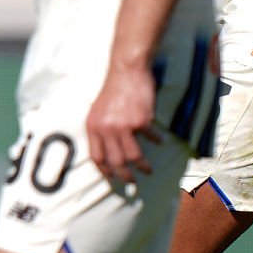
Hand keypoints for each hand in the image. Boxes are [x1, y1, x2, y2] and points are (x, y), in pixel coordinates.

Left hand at [85, 61, 159, 183]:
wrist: (127, 70)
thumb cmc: (114, 89)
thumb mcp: (98, 110)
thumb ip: (101, 130)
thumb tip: (109, 153)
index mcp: (93, 127)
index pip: (96, 157)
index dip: (105, 171)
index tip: (113, 179)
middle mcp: (106, 129)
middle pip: (116, 161)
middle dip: (125, 176)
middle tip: (132, 183)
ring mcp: (123, 126)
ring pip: (134, 156)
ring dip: (143, 166)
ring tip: (149, 170)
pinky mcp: (141, 121)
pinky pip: (149, 137)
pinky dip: (155, 140)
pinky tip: (159, 141)